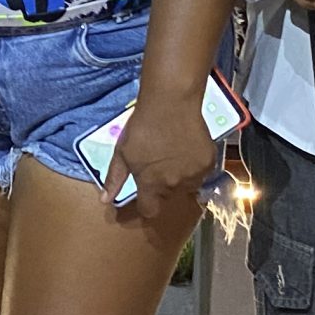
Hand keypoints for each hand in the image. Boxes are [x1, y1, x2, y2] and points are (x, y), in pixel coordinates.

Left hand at [101, 98, 215, 221]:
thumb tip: (105, 201)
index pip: (149, 211)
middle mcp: (175, 185)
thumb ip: (114, 179)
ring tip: (172, 155)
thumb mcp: (122, 152)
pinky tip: (186, 148)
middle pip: (167, 196)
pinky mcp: (209, 162)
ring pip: (186, 186)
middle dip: (161, 185)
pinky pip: (201, 173)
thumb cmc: (142, 127)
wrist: (170, 103)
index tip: (144, 193)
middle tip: (157, 162)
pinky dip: (194, 166)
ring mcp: (195, 175)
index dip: (145, 204)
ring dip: (180, 177)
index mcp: (151, 184)